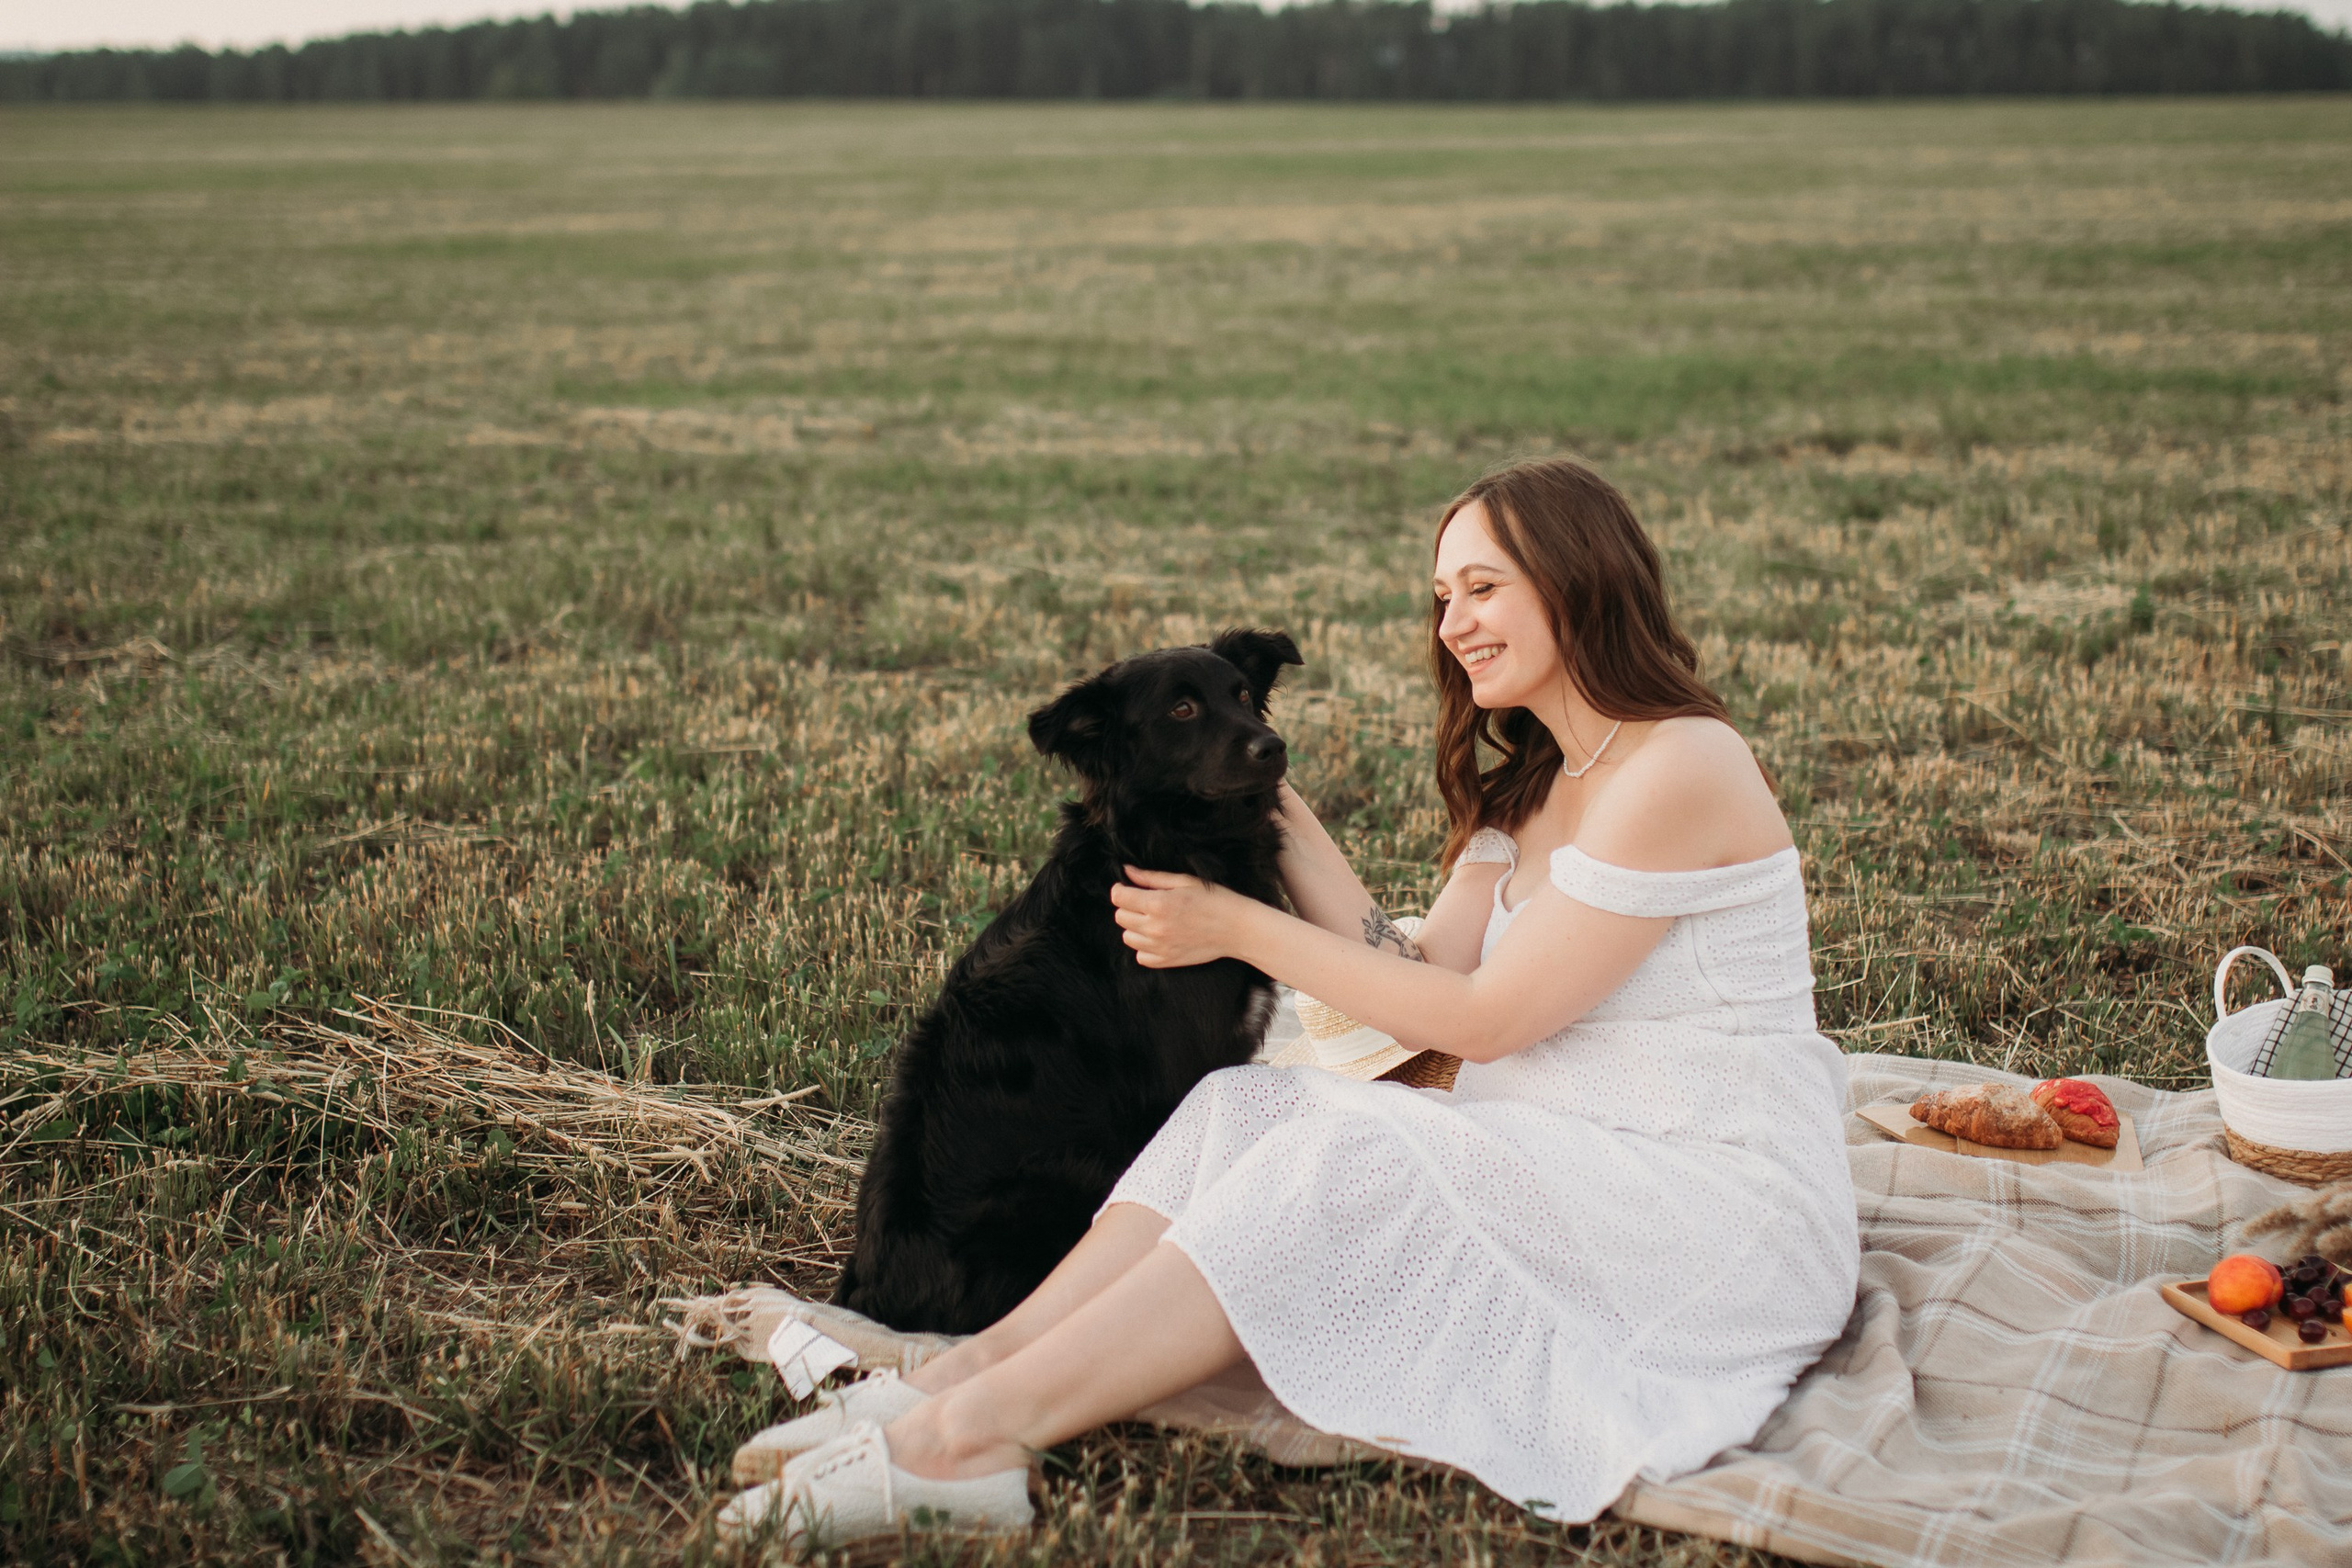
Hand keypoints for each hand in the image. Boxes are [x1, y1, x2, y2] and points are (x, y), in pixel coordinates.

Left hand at [1109, 867, 1245, 967]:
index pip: (1119, 898)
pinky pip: (1140, 956)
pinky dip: (1145, 947)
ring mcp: (1160, 947)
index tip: (1127, 888)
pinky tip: (1159, 937)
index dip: (1120, 890)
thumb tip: (1126, 872)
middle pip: (1120, 917)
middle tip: (1146, 903)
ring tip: (1154, 920)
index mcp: (1158, 903)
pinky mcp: (1167, 961)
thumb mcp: (1184, 881)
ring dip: (1135, 927)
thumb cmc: (1214, 900)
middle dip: (1128, 907)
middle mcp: (1155, 927)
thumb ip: (1151, 878)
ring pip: (1128, 937)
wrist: (1237, 928)